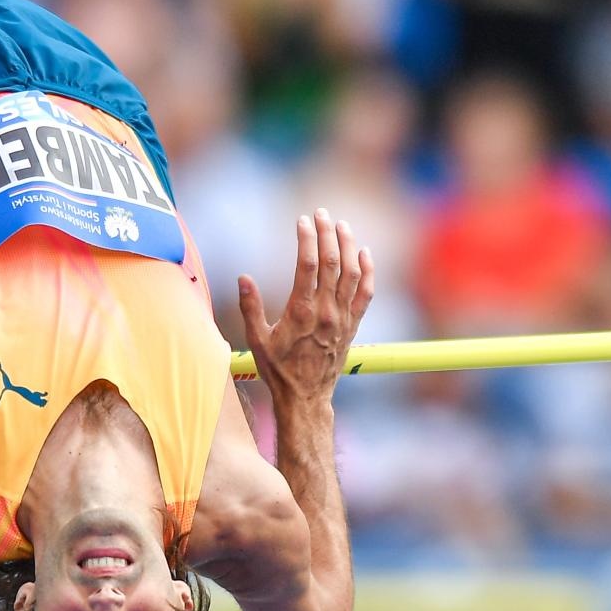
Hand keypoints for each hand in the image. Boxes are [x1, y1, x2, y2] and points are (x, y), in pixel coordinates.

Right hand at [238, 209, 374, 404]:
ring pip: (352, 273)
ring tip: (341, 225)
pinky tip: (363, 253)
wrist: (306, 397)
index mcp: (301, 311)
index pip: (308, 265)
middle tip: (321, 213)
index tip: (301, 221)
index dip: (307, 239)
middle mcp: (326, 311)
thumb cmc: (278, 369)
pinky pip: (366, 293)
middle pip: (332, 262)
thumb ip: (251, 307)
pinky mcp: (353, 325)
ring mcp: (343, 317)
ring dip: (348, 245)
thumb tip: (243, 278)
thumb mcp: (257, 340)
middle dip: (327, 233)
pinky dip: (367, 271)